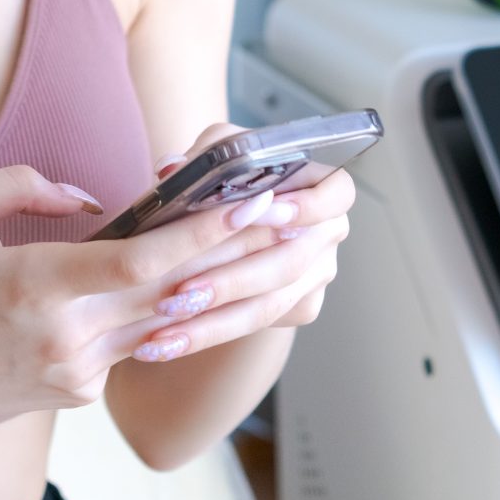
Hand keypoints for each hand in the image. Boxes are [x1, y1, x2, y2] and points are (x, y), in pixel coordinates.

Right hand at [0, 162, 272, 446]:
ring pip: (160, 320)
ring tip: (261, 243)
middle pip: (174, 293)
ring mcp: (76, 373)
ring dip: (208, 284)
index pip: (146, 262)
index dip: (207, 233)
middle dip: (236, 254)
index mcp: (40, 288)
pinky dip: (155, 311)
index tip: (253, 203)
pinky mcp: (74, 394)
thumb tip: (89, 198)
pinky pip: (128, 341)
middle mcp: (69, 339)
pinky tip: (186, 281)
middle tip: (292, 217)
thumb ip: (25, 185)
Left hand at [127, 123, 356, 363]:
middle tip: (181, 293)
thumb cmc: (229, 180)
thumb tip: (172, 171)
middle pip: (290, 262)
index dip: (304, 207)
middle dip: (231, 280)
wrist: (232, 225)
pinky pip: (258, 324)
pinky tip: (169, 342)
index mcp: (323, 187)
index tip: (261, 213)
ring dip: (213, 320)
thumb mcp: (220, 157)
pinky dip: (210, 333)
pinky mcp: (303, 306)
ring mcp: (319, 273)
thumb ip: (202, 159)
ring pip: (270, 304)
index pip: (335, 196)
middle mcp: (329, 231)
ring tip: (164, 328)